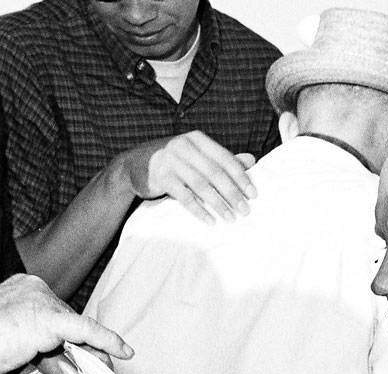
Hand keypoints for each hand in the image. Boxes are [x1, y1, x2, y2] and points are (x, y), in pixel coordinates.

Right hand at [0, 274, 133, 373]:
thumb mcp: (14, 346)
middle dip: (84, 349)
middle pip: (71, 323)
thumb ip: (43, 351)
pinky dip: (107, 341)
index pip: (59, 316)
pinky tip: (123, 351)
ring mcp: (41, 300)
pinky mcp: (47, 318)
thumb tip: (66, 367)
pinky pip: (87, 330)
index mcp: (25, 290)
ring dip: (90, 353)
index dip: (74, 341)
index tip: (90, 356)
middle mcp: (35, 289)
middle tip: (101, 367)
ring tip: (102, 370)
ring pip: (78, 330)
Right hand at [115, 130, 256, 223]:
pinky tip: (210, 220)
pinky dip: (198, 210)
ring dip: (218, 204)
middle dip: (233, 194)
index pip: (225, 158)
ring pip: (201, 185)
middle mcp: (183, 146)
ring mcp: (170, 161)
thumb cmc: (174, 161)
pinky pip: (184, 196)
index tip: (254, 195)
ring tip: (231, 218)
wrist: (134, 165)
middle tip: (246, 211)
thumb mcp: (197, 155)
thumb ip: (222, 159)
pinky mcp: (160, 177)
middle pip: (215, 173)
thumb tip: (252, 160)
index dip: (241, 177)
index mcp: (197, 140)